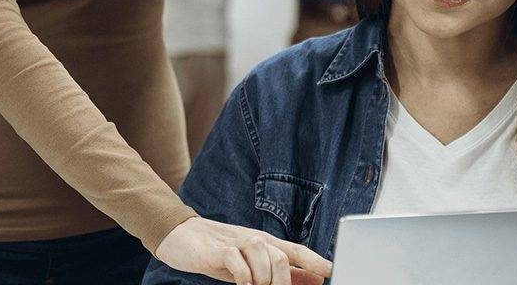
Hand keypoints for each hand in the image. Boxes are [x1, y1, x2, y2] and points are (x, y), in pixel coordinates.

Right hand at [155, 217, 332, 284]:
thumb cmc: (220, 252)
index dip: (315, 260)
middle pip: (282, 258)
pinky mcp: (220, 250)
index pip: (296, 250)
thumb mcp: (252, 263)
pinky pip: (240, 264)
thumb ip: (282, 269)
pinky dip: (244, 278)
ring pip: (264, 259)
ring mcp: (238, 243)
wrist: (183, 236)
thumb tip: (314, 278)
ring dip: (262, 281)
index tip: (332, 270)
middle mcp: (256, 240)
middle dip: (282, 282)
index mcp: (266, 244)